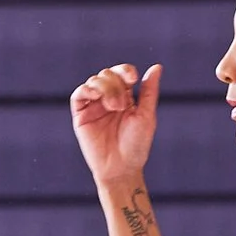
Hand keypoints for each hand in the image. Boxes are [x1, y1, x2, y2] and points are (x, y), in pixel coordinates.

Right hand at [70, 62, 160, 183]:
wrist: (121, 168)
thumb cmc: (136, 145)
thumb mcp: (146, 115)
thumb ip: (149, 91)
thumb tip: (157, 67)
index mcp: (125, 97)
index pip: (121, 73)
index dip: (125, 70)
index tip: (132, 79)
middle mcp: (108, 99)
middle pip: (107, 75)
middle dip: (116, 85)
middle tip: (122, 105)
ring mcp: (93, 107)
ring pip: (94, 81)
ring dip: (105, 88)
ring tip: (114, 107)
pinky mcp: (81, 116)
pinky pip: (79, 94)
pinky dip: (86, 89)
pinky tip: (96, 95)